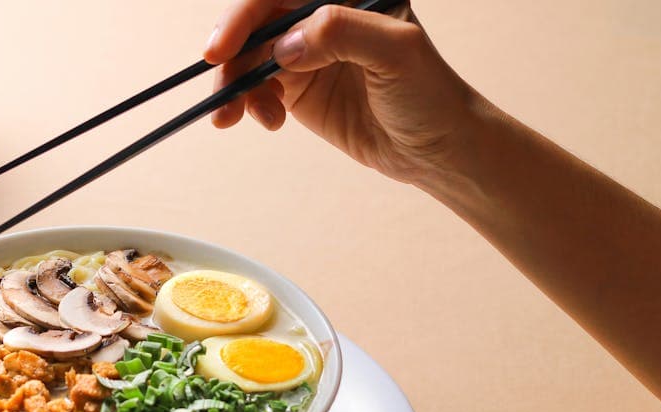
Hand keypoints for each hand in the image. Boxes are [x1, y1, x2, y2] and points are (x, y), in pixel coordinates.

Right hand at [204, 1, 481, 183]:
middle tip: (221, 89)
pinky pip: (258, 88)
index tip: (223, 48)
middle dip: (231, 55)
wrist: (438, 150)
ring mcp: (308, 51)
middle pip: (256, 22)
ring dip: (236, 87)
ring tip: (234, 117)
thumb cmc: (431, 93)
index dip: (245, 14)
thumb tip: (285, 44)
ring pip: (250, 57)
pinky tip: (272, 123)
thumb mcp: (397, 53)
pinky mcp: (299, 86)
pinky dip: (252, 105)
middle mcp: (322, 15)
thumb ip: (342, 33)